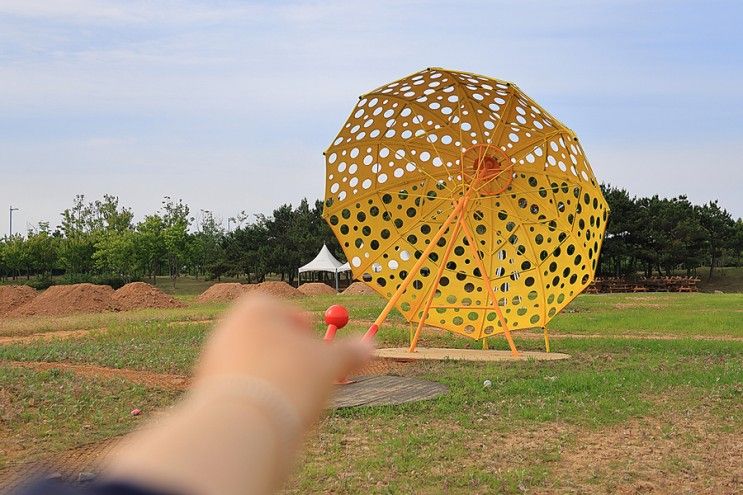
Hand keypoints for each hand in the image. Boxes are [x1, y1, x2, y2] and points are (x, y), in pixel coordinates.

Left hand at [194, 295, 372, 426]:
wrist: (243, 425)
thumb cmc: (289, 379)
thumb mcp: (331, 363)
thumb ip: (350, 352)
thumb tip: (371, 347)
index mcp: (257, 307)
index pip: (288, 313)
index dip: (309, 333)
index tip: (322, 354)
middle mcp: (229, 327)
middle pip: (271, 341)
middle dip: (294, 361)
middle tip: (315, 382)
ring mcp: (213, 358)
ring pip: (257, 368)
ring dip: (278, 383)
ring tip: (290, 405)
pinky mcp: (204, 390)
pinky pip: (242, 391)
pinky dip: (258, 402)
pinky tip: (267, 420)